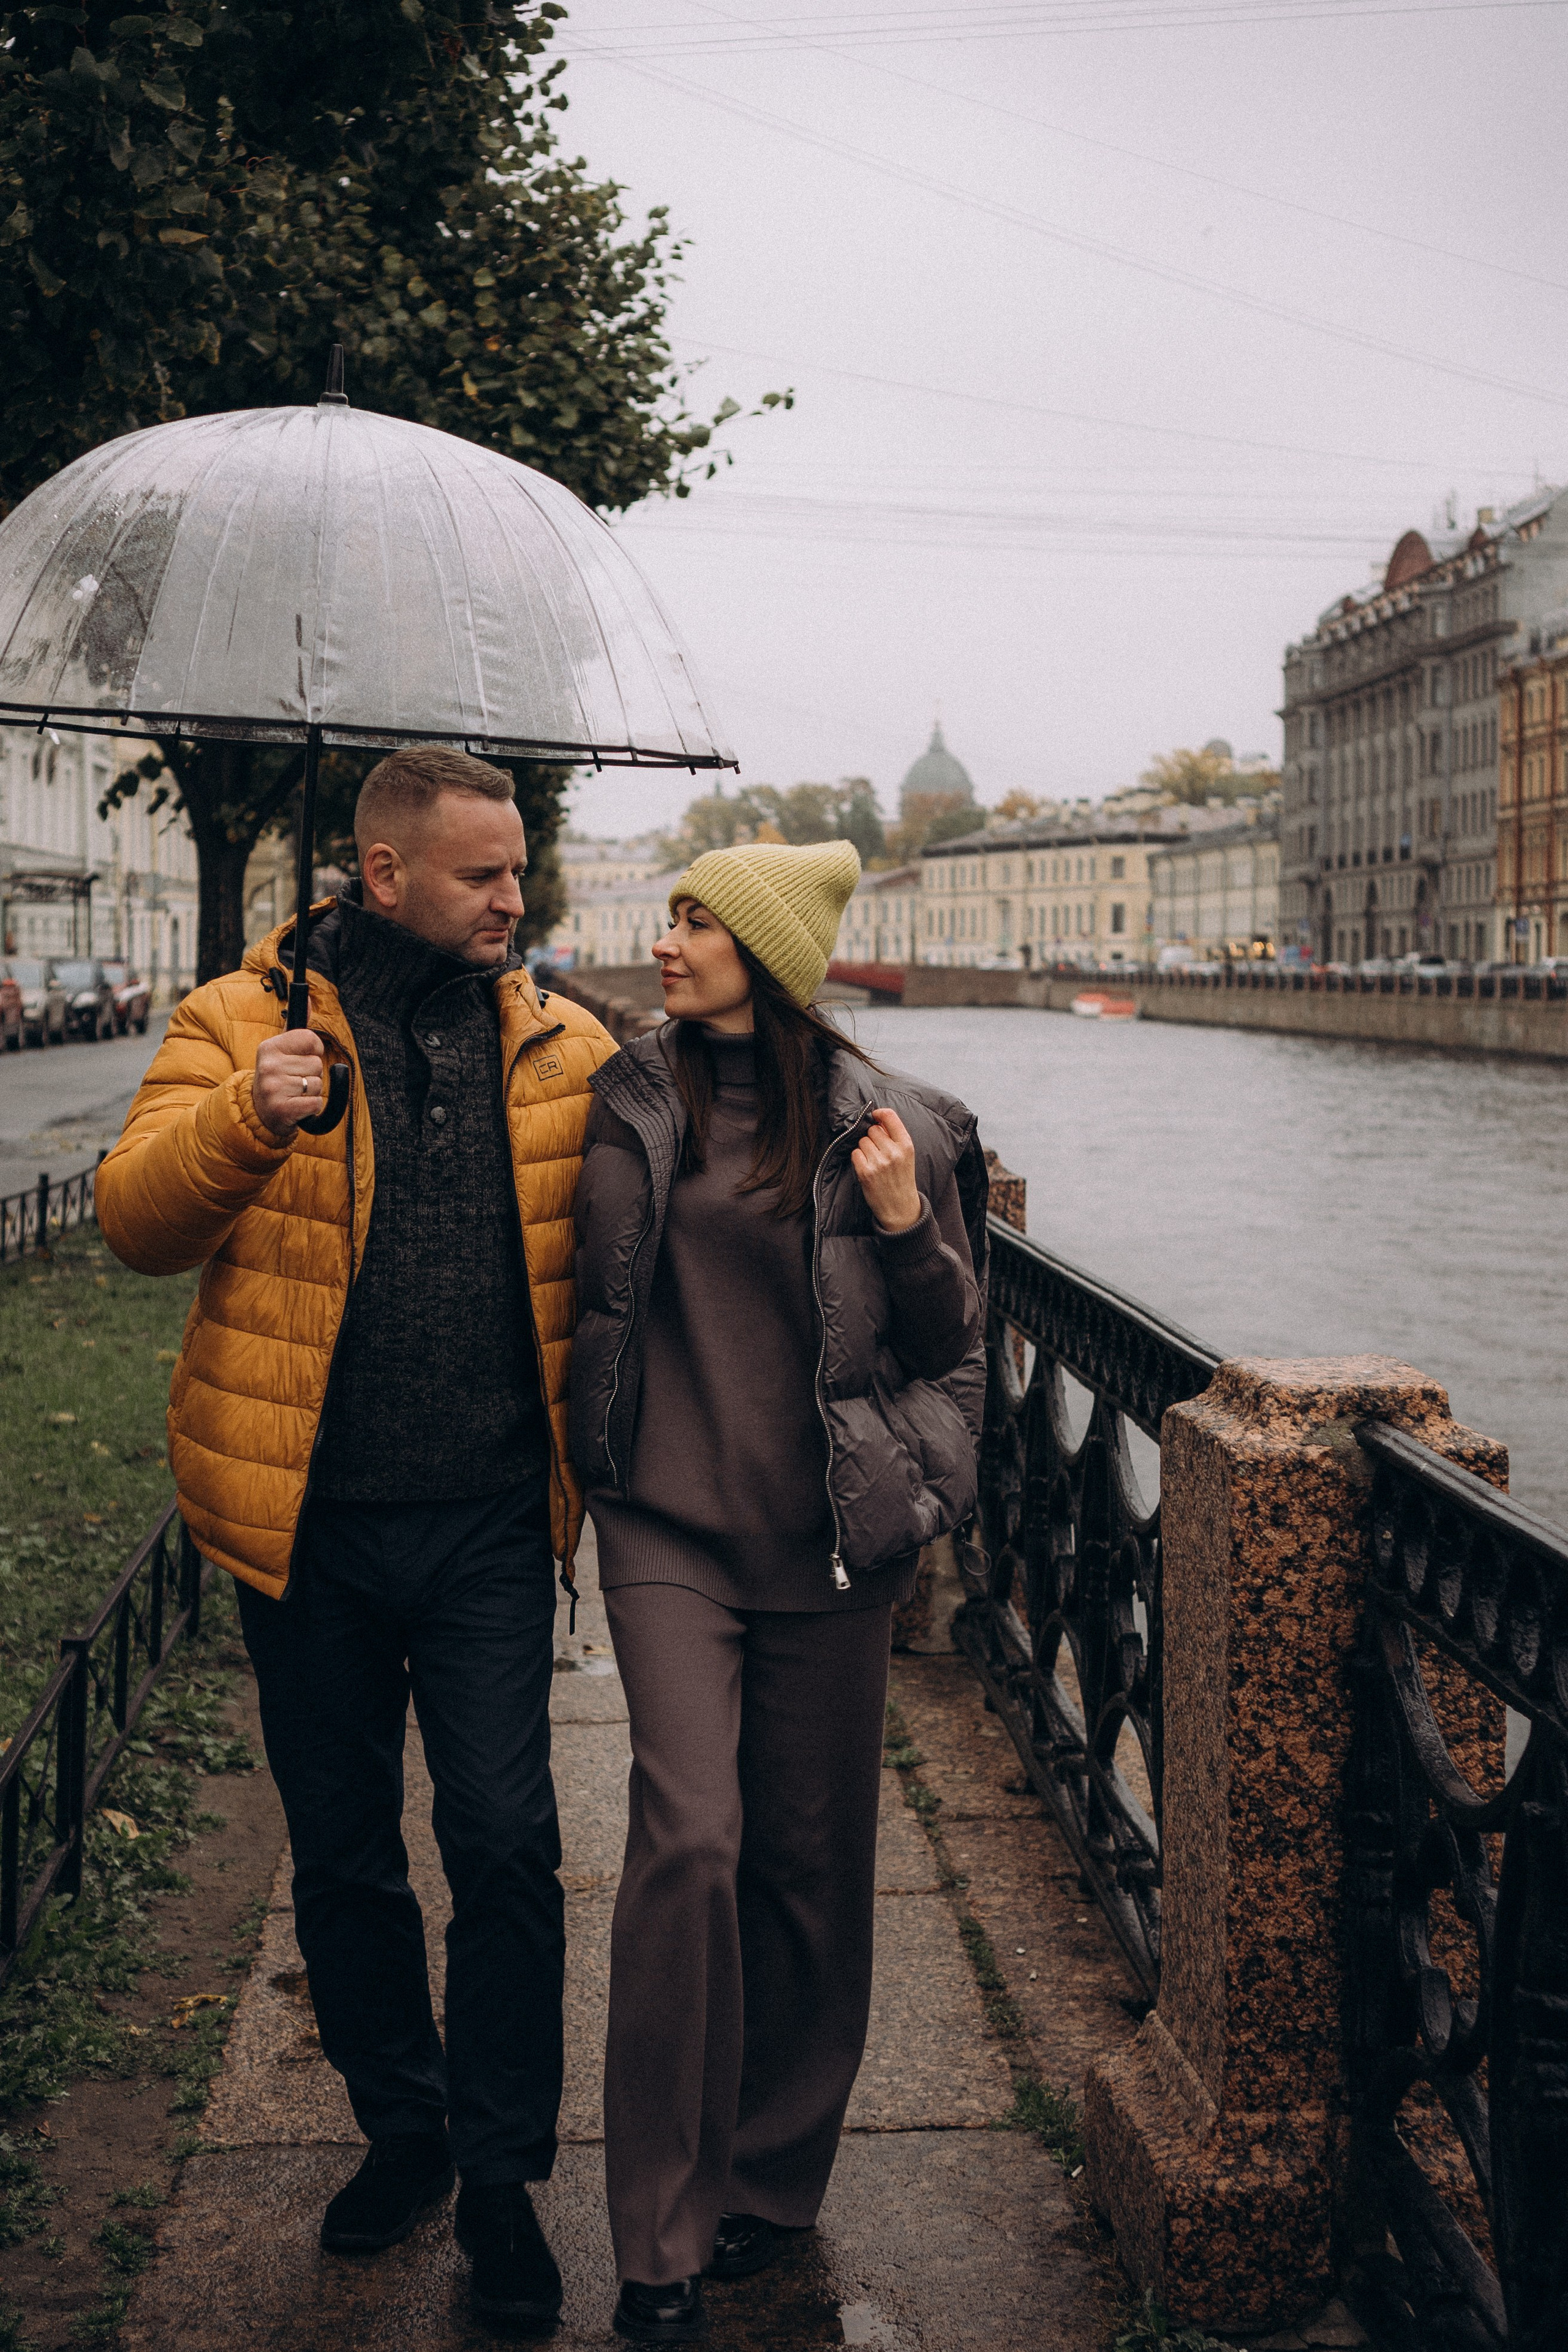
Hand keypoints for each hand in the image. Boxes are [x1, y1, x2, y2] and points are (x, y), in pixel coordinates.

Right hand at [253, 1029, 325, 1140]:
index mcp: (269, 1047)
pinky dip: (312, 1107)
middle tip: (295, 1081)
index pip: (311, 1039)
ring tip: (294, 1093)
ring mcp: (273, 1088)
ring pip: (318, 1084)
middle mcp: (268, 1065)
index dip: (314, 1050)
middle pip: (317, 1064)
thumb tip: (308, 999)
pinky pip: (316, 1103)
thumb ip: (296, 1029)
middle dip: (312, 1075)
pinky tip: (297, 1106)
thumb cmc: (278, 1079)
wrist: (260, 1113)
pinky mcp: (281, 1109)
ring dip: (312, 1092)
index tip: (303, 1059)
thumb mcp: (281, 1051)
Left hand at [851, 1108, 921, 1233]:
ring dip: (864, 1149)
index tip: (875, 1115)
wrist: (900, 1208)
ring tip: (874, 1161)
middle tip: (878, 1151)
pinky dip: (858, 1159)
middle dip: (872, 1137)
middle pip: (872, 1129)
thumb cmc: (902, 1179)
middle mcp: (893, 1152)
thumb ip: (895, 1137)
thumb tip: (877, 1118)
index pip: (890, 1117)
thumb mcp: (907, 1156)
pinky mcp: (865, 1172)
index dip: (879, 1113)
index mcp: (906, 1145)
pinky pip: (855, 1153)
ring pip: (862, 1141)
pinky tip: (866, 1167)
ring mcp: (879, 1162)